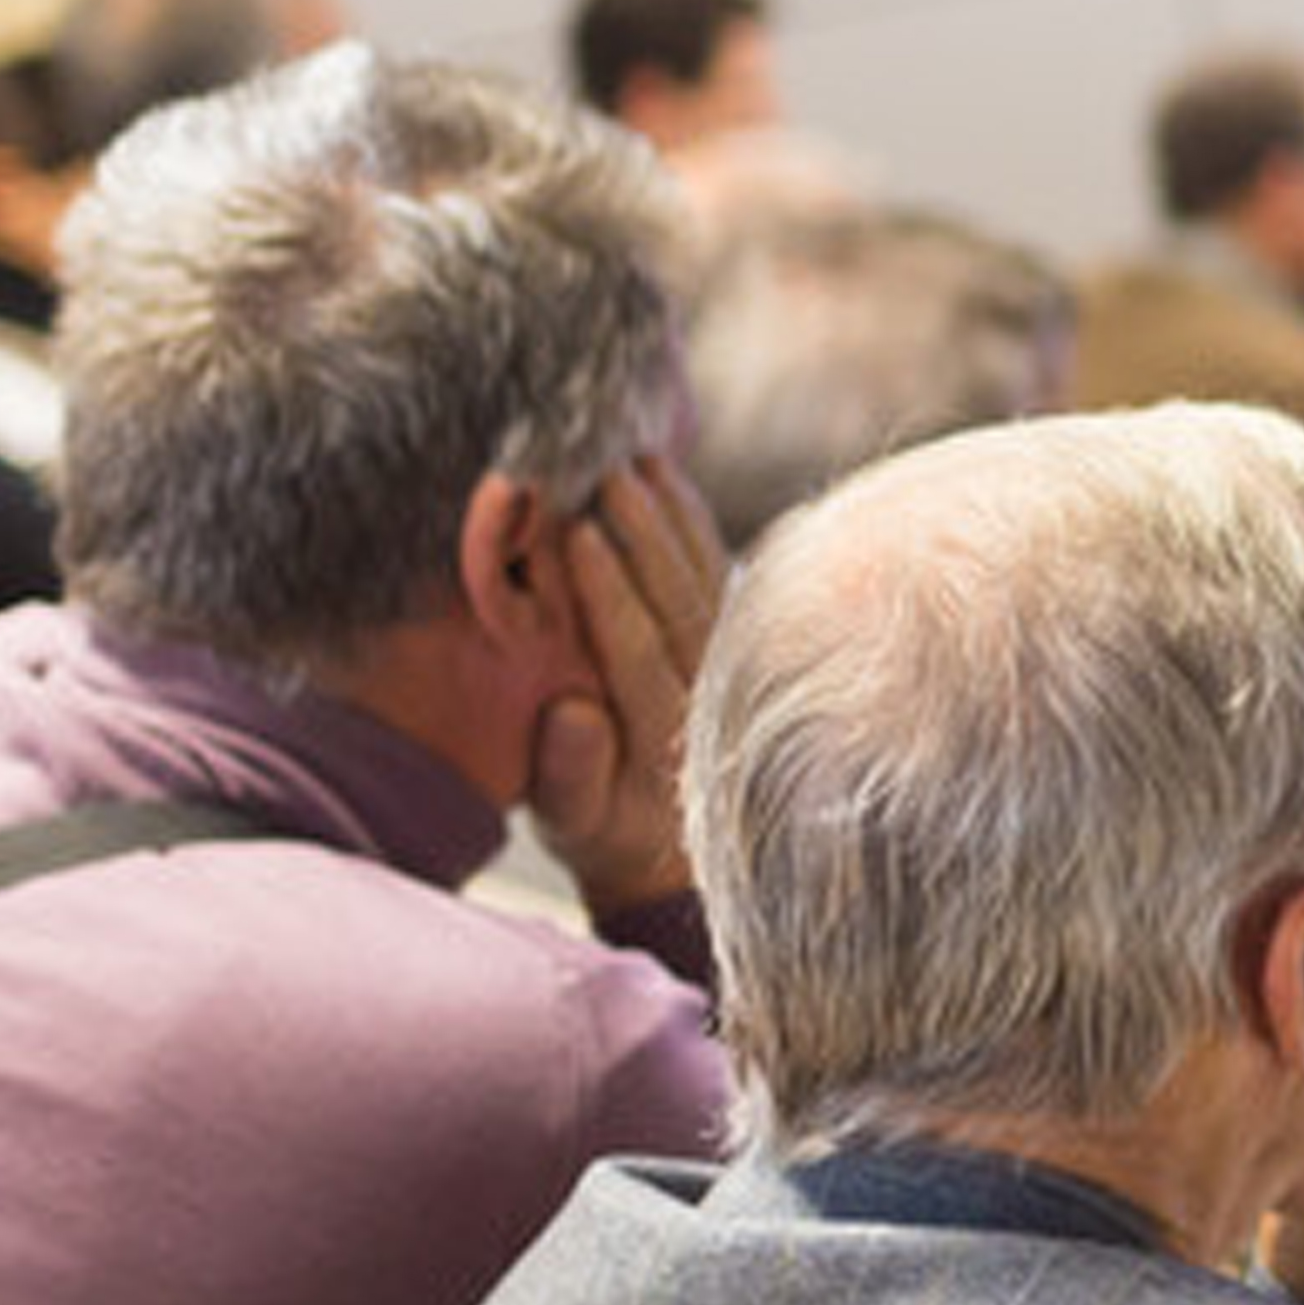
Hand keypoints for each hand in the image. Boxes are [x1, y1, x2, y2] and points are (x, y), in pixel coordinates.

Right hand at [526, 454, 727, 913]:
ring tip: (638, 460)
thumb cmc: (604, 828)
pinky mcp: (733, 642)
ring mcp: (727, 662)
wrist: (665, 844)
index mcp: (664, 733)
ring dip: (674, 518)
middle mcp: (706, 690)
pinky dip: (696, 526)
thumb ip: (570, 773)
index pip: (638, 649)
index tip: (578, 533)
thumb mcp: (575, 821)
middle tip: (610, 473)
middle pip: (680, 601)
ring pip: (705, 579)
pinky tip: (669, 480)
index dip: (609, 592)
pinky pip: (718, 574)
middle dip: (645, 535)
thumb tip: (573, 713)